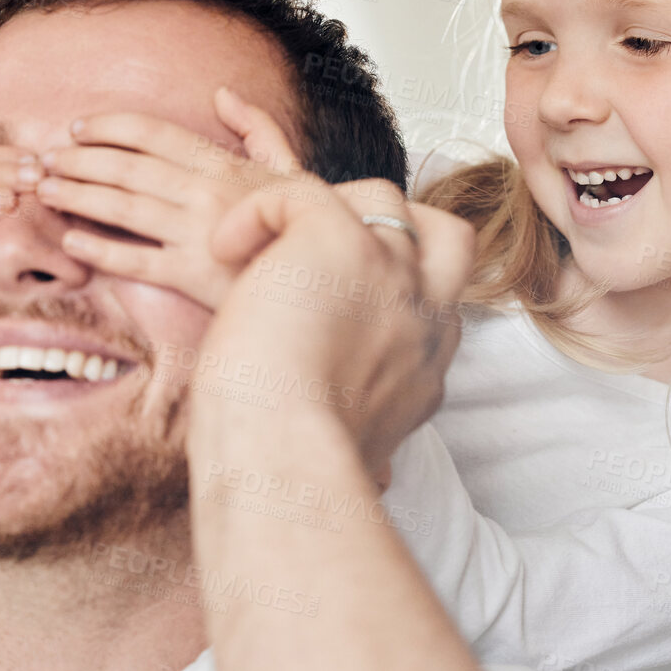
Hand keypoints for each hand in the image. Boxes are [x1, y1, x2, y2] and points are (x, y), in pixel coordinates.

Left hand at [32, 86, 323, 308]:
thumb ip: (258, 128)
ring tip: (44, 190)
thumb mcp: (290, 168)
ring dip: (77, 195)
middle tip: (42, 159)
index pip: (153, 133)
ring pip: (122, 208)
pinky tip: (70, 241)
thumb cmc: (304, 228)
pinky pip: (135, 261)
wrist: (329, 279)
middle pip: (127, 166)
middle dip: (78, 159)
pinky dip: (99, 250)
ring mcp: (198, 234)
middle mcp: (206, 193)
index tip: (76, 128)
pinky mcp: (193, 276)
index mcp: (224, 164)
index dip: (109, 127)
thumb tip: (222, 95)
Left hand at [190, 172, 474, 477]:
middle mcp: (423, 312)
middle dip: (394, 227)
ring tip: (259, 250)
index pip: (437, 300)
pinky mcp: (340, 240)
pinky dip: (259, 211)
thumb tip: (383, 478)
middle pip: (445, 234)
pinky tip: (226, 247)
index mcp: (428, 364)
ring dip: (319, 212)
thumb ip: (379, 443)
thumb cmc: (297, 468)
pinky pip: (303, 193)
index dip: (395, 285)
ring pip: (378, 198)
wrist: (284, 460)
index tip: (338, 303)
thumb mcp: (363, 458)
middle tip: (323, 248)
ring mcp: (391, 271)